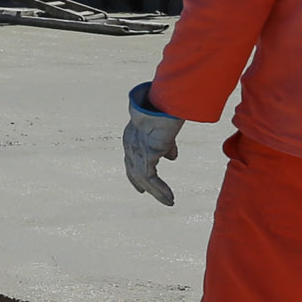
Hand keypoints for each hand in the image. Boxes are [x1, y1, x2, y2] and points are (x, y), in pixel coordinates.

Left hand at [122, 82, 182, 205]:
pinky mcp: (147, 154)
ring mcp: (136, 150)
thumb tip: (171, 157)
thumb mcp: (164, 130)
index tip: (142, 187)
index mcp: (131, 135)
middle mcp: (130, 144)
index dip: (135, 174)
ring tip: (169, 201)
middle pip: (133, 171)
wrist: (165, 100)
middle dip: (142, 185)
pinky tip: (169, 197)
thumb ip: (164, 144)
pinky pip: (151, 178)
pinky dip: (160, 190)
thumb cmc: (167, 108)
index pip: (130, 159)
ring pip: (143, 178)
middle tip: (151, 196)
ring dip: (157, 192)